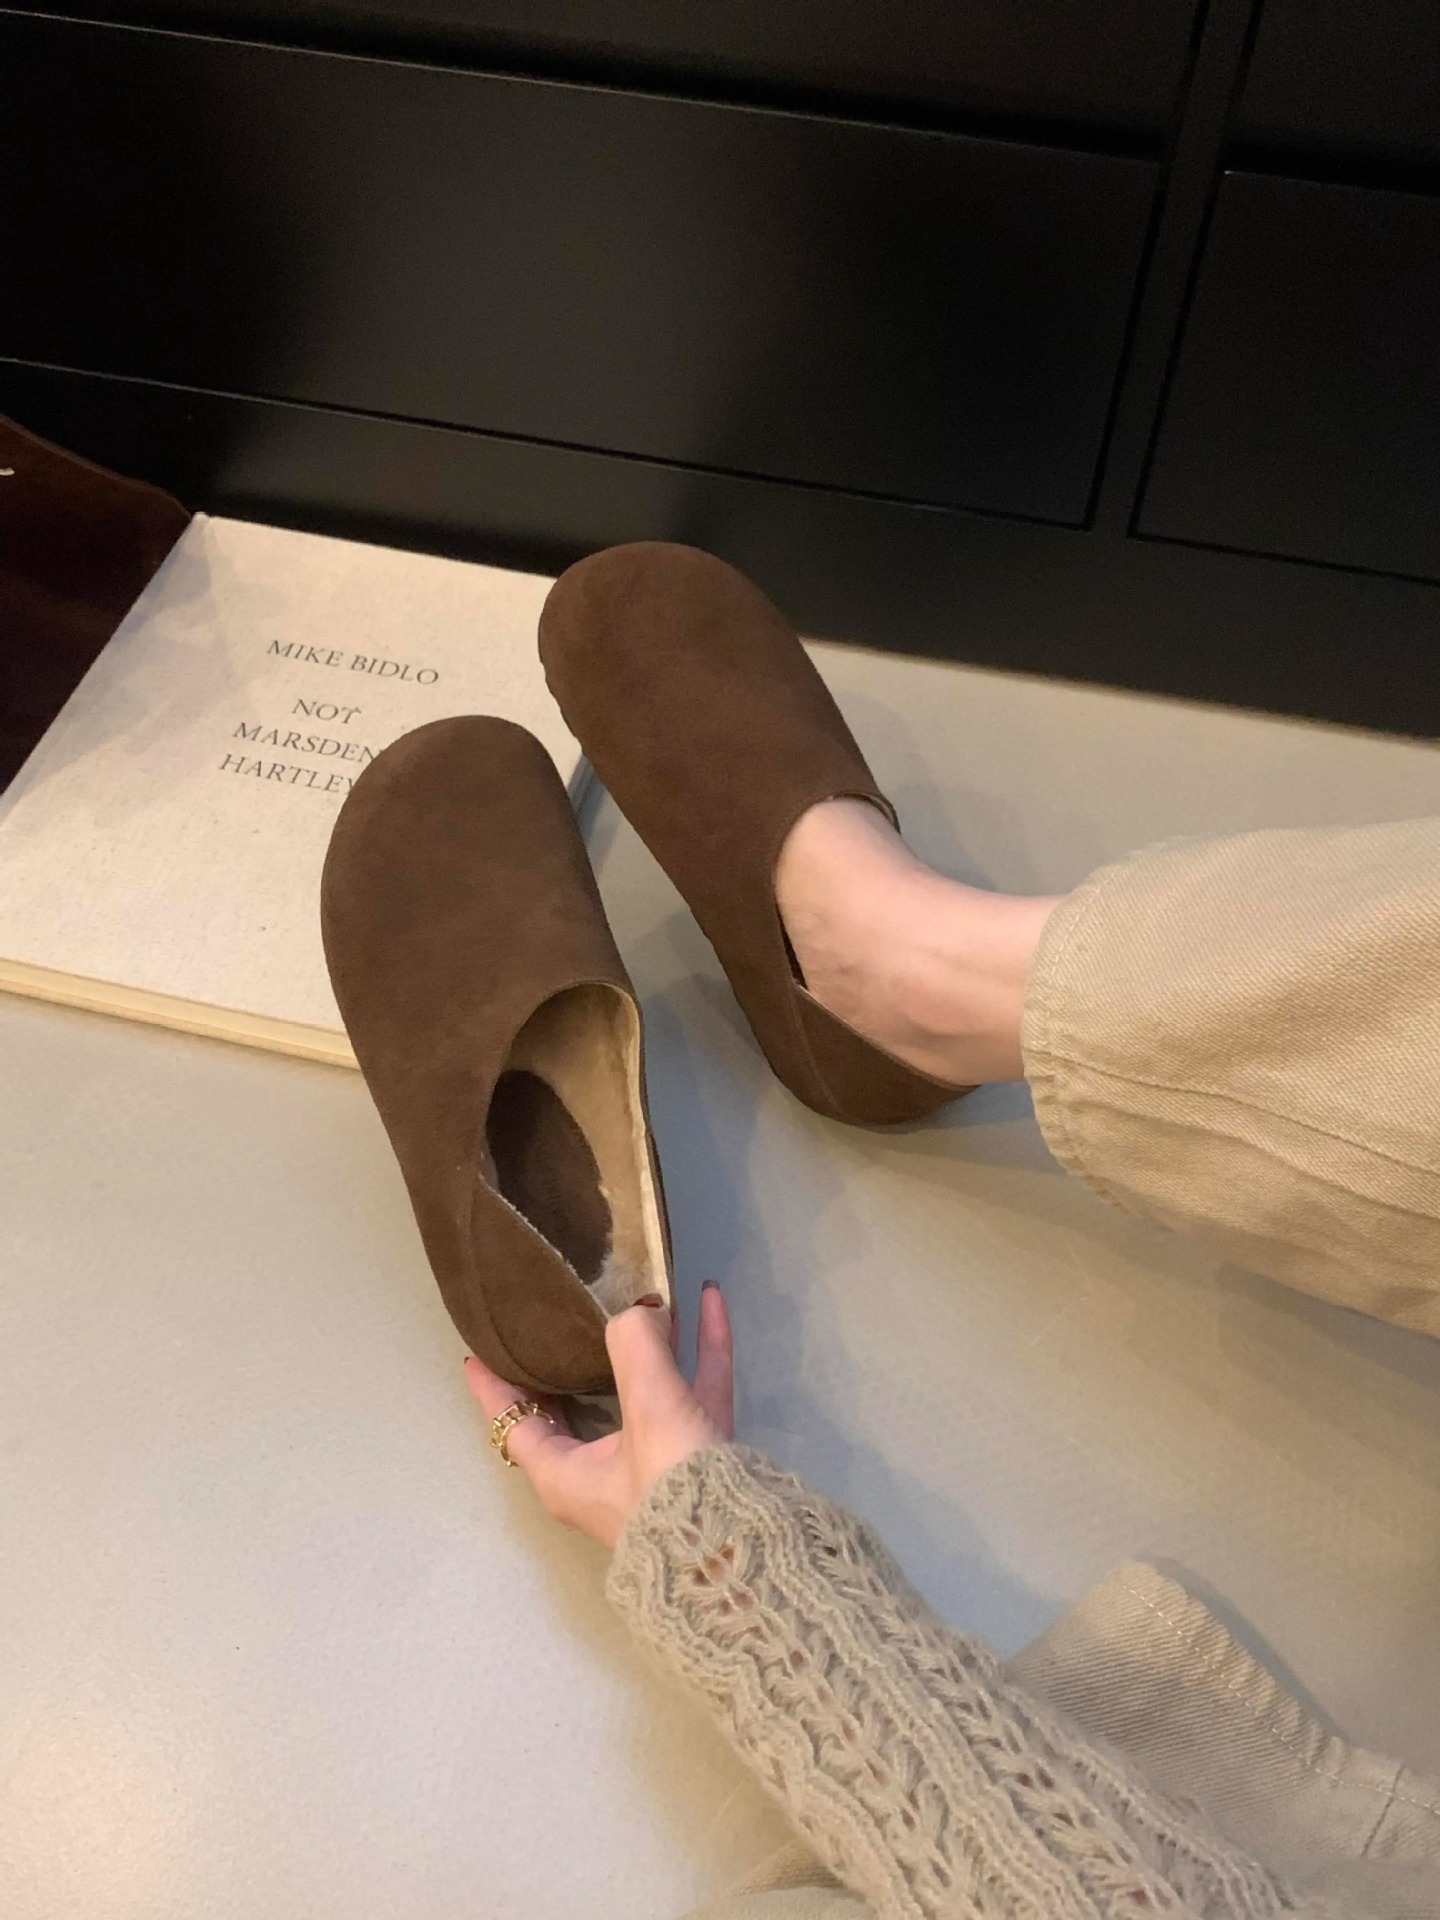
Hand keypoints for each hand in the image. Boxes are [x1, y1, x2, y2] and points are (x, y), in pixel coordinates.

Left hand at [463, 1283, 733, 1549]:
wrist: (740, 1551)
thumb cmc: (670, 1484)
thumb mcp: (647, 1407)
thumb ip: (635, 1345)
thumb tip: (642, 1312)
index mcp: (566, 1474)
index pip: (515, 1426)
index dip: (495, 1389)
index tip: (476, 1354)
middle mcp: (604, 1472)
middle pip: (575, 1409)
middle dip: (569, 1364)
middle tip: (556, 1321)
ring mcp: (657, 1465)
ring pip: (646, 1393)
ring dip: (652, 1344)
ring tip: (651, 1298)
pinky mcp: (701, 1457)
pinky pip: (695, 1390)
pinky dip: (701, 1349)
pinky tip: (710, 1302)